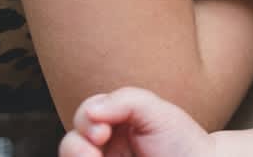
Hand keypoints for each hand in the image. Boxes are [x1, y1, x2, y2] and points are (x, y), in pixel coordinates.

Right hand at [58, 87, 213, 156]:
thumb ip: (126, 101)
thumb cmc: (181, 140)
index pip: (84, 118)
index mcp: (112, 124)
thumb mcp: (157, 111)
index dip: (85, 122)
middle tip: (94, 154)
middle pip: (70, 144)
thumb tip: (91, 111)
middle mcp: (104, 147)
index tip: (102, 133)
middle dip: (75, 147)